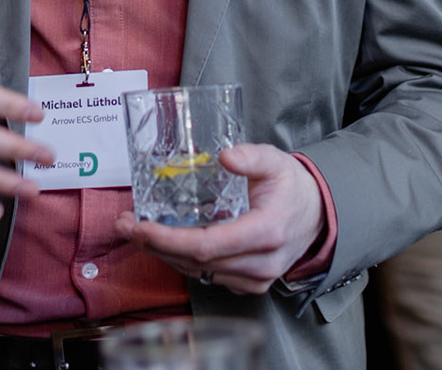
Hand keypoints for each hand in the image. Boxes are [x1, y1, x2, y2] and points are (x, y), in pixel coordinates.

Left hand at [114, 144, 324, 294]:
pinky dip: (181, 261)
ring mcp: (255, 279)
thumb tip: (227, 156)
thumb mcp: (276, 161)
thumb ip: (252, 156)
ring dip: (163, 254)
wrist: (317, 214)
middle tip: (124, 224)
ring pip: (198, 273)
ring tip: (134, 230)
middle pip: (196, 262)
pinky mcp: (249, 284)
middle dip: (155, 244)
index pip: (208, 246)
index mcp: (266, 232)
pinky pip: (208, 277)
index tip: (140, 226)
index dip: (169, 240)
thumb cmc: (292, 186)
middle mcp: (260, 263)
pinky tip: (162, 243)